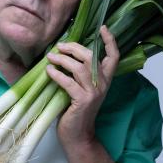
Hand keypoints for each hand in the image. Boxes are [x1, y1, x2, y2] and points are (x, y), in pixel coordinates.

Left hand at [46, 25, 118, 146]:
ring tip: (51, 57)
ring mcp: (94, 93)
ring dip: (63, 59)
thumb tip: (64, 52)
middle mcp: (103, 84)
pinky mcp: (83, 101)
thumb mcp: (82, 88)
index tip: (102, 27)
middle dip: (74, 48)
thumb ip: (80, 73)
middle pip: (92, 57)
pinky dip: (57, 74)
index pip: (114, 56)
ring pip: (80, 68)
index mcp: (105, 80)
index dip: (110, 41)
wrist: (78, 135)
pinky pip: (68, 82)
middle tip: (60, 45)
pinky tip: (49, 71)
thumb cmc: (76, 110)